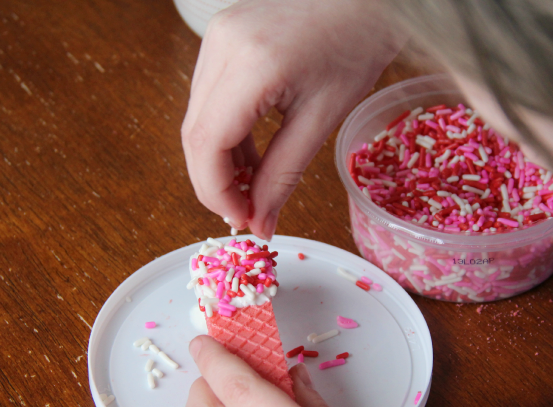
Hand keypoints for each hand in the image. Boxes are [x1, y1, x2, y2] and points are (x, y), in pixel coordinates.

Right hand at [181, 0, 405, 238]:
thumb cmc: (358, 43)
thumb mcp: (323, 118)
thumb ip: (284, 176)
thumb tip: (259, 223)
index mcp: (252, 64)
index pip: (207, 143)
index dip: (216, 192)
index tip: (241, 219)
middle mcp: (222, 45)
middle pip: (195, 133)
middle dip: (215, 183)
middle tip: (245, 212)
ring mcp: (216, 37)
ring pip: (198, 119)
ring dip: (219, 162)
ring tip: (253, 188)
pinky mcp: (221, 38)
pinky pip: (210, 98)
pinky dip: (225, 134)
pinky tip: (250, 155)